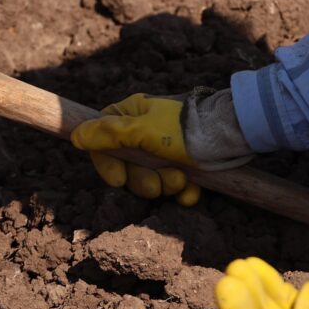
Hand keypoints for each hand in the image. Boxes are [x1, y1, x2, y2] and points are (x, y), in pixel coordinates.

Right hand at [71, 94, 201, 204]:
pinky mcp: (185, 163)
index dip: (108, 165)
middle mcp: (145, 132)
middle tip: (160, 184)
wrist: (232, 135)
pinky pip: (174, 185)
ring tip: (182, 181)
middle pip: (127, 167)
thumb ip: (108, 135)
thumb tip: (76, 135)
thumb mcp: (143, 131)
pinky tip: (193, 191)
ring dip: (165, 186)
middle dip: (144, 181)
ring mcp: (166, 149)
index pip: (102, 143)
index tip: (120, 179)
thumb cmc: (185, 130)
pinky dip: (182, 192)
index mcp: (130, 116)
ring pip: (151, 179)